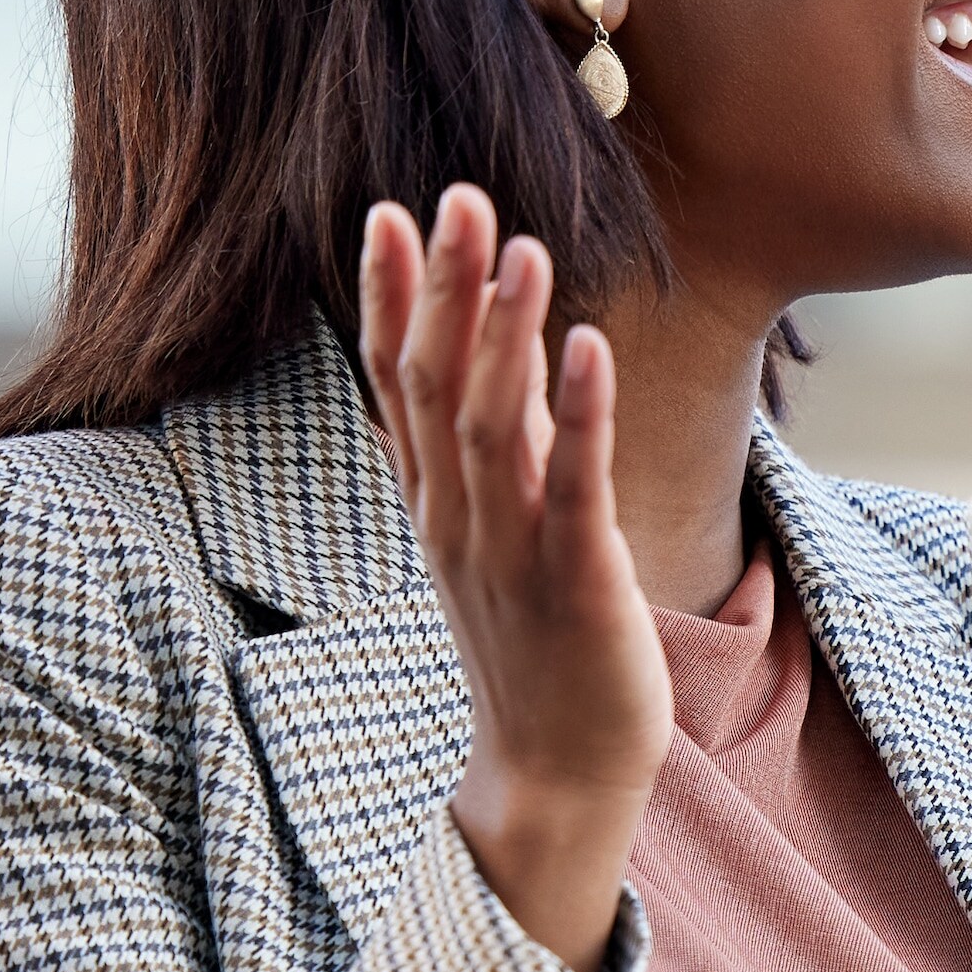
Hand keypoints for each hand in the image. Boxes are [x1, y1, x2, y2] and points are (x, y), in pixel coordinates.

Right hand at [359, 187, 667, 971]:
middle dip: (443, 290)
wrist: (556, 774)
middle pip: (434, 388)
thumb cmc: (536, 645)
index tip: (385, 212)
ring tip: (522, 248)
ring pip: (492, 428)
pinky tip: (586, 347)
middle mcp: (459, 522)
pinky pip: (571, 489)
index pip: (395, 386)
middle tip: (454, 197)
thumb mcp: (496, 536)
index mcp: (435, 507)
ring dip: (506, 335)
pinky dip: (576, 416)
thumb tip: (496, 353)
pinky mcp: (575, 586)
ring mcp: (510, 554)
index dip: (388, 299)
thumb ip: (490, 448)